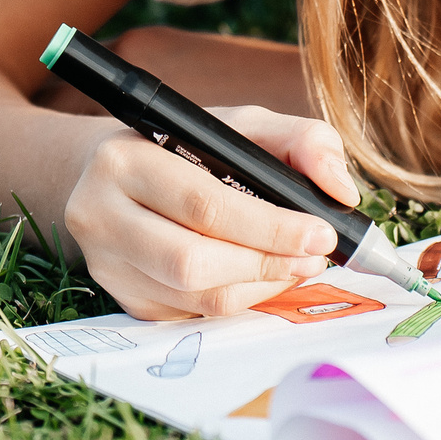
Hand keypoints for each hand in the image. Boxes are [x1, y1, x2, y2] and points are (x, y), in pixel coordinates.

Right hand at [61, 106, 361, 320]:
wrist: (114, 177)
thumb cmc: (185, 148)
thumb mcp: (240, 125)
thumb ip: (300, 141)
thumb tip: (340, 190)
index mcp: (125, 159)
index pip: (203, 203)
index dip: (269, 227)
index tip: (321, 233)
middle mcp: (100, 213)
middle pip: (192, 261)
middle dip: (266, 264)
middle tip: (313, 257)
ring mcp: (106, 263)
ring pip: (194, 296)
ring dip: (258, 287)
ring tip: (294, 266)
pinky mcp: (121, 298)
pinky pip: (190, 315)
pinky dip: (236, 301)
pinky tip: (257, 278)